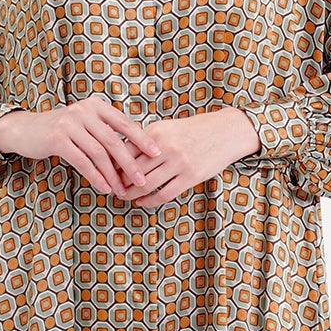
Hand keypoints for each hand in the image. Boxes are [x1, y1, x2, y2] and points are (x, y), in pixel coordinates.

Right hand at [0, 95, 164, 197]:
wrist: (27, 130)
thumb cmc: (62, 130)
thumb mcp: (86, 124)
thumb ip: (106, 132)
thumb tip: (135, 151)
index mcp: (96, 106)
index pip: (124, 123)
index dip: (142, 139)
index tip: (157, 154)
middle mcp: (84, 111)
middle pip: (114, 141)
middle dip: (130, 163)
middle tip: (142, 180)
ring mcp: (70, 124)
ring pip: (98, 153)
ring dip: (112, 175)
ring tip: (122, 191)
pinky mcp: (57, 139)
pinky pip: (82, 161)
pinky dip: (95, 176)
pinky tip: (104, 188)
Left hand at [113, 108, 261, 208]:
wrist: (226, 132)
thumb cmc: (194, 130)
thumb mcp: (168, 127)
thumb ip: (146, 140)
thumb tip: (120, 154)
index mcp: (156, 132)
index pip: (125, 151)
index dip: (112, 164)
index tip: (103, 171)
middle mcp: (166, 147)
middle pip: (132, 170)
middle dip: (118, 182)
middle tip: (110, 188)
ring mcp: (179, 163)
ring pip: (145, 184)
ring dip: (131, 194)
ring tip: (123, 197)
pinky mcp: (191, 177)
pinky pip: (164, 194)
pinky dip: (148, 201)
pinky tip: (142, 203)